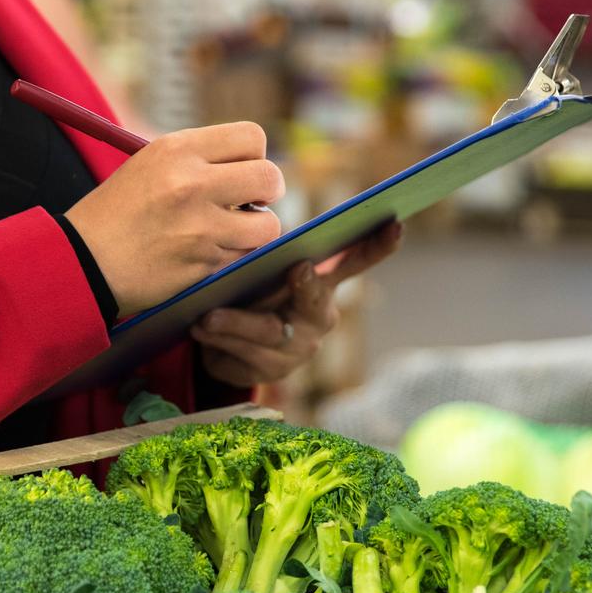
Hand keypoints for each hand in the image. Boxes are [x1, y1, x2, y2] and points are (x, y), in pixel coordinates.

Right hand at [64, 122, 283, 315]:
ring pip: (268, 225)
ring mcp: (200, 228)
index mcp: (177, 149)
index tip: (243, 171)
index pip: (252, 137)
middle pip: (270, 177)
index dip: (255, 156)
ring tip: (233, 231)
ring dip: (257, 230)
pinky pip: (245, 256)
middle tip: (252, 203)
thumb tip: (252, 165)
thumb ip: (199, 159)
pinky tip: (210, 253)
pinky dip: (236, 256)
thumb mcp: (150, 165)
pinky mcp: (204, 265)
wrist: (83, 261)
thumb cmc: (116, 212)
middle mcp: (192, 183)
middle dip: (268, 192)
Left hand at [191, 220, 402, 387]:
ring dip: (237, 324)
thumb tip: (250, 219)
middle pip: (316, 303)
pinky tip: (199, 329)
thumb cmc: (251, 290)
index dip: (377, 245)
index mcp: (324, 284)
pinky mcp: (269, 373)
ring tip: (207, 317)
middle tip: (299, 268)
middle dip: (307, 286)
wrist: (228, 343)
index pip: (356, 260)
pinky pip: (244, 357)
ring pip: (269, 335)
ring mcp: (296, 350)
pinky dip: (219, 342)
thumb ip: (269, 251)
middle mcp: (319, 318)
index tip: (392, 224)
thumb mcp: (263, 267)